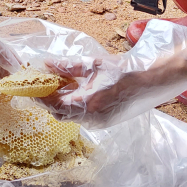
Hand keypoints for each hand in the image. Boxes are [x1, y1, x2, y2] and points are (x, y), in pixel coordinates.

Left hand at [40, 21, 186, 127]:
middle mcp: (92, 118)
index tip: (33, 86)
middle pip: (60, 114)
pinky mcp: (107, 122)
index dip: (41, 96)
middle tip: (45, 84)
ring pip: (72, 117)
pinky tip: (77, 91)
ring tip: (61, 85)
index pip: (54, 105)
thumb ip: (67, 67)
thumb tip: (46, 64)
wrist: (153, 80)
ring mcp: (101, 122)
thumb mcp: (92, 64)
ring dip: (62, 103)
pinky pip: (84, 117)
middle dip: (50, 100)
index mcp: (87, 103)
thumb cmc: (124, 70)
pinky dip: (75, 106)